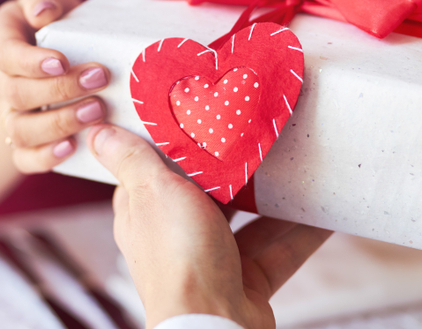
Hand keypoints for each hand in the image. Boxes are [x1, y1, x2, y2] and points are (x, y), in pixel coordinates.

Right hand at [0, 0, 110, 172]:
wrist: (62, 52)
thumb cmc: (58, 21)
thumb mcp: (50, 0)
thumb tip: (43, 11)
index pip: (3, 54)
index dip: (30, 62)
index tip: (63, 61)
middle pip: (15, 93)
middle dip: (59, 89)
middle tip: (99, 79)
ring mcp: (7, 112)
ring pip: (18, 130)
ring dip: (59, 123)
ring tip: (97, 111)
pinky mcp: (24, 140)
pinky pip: (24, 158)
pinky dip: (45, 157)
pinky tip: (73, 147)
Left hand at [89, 125, 330, 328]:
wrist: (214, 327)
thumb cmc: (178, 256)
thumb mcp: (153, 193)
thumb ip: (132, 160)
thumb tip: (96, 132)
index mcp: (145, 213)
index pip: (155, 170)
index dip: (176, 144)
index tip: (203, 112)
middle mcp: (177, 236)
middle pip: (208, 193)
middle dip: (236, 167)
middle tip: (263, 130)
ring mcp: (214, 260)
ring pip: (249, 220)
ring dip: (275, 197)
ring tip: (300, 161)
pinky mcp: (248, 281)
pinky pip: (280, 249)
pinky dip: (303, 231)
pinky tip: (325, 209)